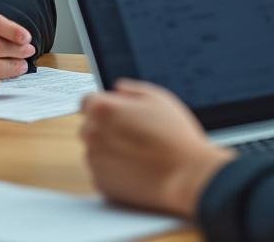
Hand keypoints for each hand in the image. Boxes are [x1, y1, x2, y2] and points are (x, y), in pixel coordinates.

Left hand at [81, 79, 234, 217]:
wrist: (186, 176)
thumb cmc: (175, 136)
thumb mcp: (158, 98)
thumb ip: (131, 90)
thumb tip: (118, 90)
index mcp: (103, 110)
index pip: (87, 101)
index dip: (104, 105)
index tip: (118, 112)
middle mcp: (92, 135)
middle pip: (89, 126)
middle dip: (105, 127)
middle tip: (134, 132)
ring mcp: (95, 162)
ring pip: (95, 150)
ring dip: (109, 149)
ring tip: (139, 152)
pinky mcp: (101, 184)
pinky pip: (102, 172)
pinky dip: (114, 170)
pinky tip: (136, 168)